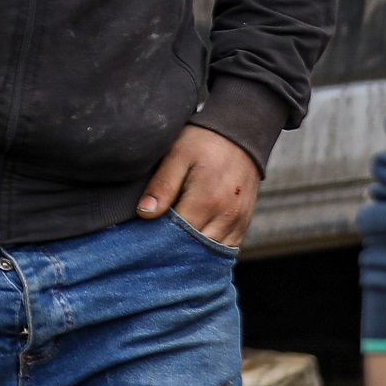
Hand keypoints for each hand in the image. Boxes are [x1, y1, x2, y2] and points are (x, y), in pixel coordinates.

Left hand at [137, 122, 257, 246]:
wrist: (241, 132)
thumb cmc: (203, 141)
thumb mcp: (176, 155)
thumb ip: (162, 185)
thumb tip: (144, 213)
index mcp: (207, 201)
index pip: (178, 236)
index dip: (158, 240)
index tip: (141, 240)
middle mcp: (227, 216)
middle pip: (196, 249)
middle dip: (173, 250)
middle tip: (151, 247)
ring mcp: (239, 221)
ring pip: (212, 252)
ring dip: (192, 253)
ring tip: (170, 248)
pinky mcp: (244, 221)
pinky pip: (227, 247)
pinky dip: (209, 250)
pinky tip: (192, 246)